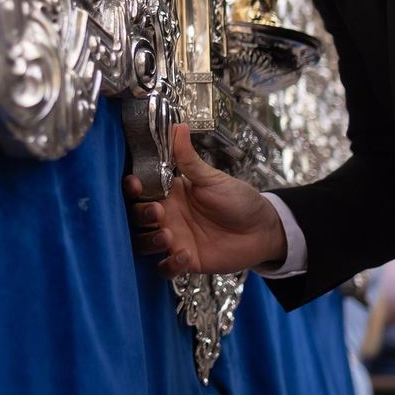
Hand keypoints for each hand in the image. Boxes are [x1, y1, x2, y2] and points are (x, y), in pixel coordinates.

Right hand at [123, 123, 285, 276]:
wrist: (263, 229)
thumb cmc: (239, 200)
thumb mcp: (212, 178)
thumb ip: (189, 159)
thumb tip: (177, 126)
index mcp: (171, 193)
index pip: (140, 190)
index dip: (132, 188)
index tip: (134, 185)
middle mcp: (168, 216)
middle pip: (136, 218)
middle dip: (140, 215)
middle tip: (157, 212)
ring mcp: (175, 240)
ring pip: (144, 244)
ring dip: (150, 241)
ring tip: (168, 236)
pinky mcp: (186, 261)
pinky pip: (166, 269)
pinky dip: (170, 265)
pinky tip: (186, 255)